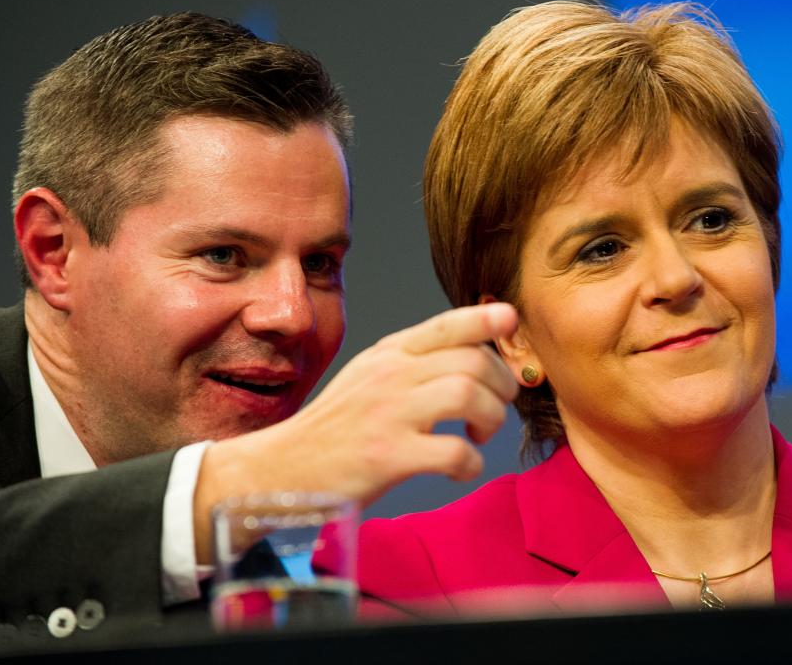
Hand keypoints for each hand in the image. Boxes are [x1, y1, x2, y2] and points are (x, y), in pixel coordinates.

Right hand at [193, 303, 519, 560]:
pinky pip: (455, 452)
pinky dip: (471, 464)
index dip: (485, 319)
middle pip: (473, 361)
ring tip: (478, 436)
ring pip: (469, 396)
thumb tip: (479, 348)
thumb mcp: (371, 377)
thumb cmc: (338, 430)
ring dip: (491, 419)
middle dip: (501, 387)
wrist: (281, 470)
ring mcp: (387, 414)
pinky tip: (460, 469)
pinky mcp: (387, 456)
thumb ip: (417, 361)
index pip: (446, 324)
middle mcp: (389, 375)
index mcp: (388, 354)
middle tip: (494, 409)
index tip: (510, 320)